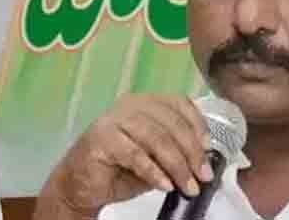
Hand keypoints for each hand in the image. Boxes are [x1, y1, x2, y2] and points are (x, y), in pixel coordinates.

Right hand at [34, 93, 213, 218]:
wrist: (80, 186)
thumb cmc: (121, 170)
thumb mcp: (157, 159)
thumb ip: (177, 152)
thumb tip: (205, 162)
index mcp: (147, 102)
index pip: (179, 103)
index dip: (198, 125)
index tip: (208, 149)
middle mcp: (131, 104)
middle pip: (171, 123)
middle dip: (192, 152)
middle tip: (203, 176)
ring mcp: (114, 119)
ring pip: (156, 138)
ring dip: (177, 165)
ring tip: (188, 186)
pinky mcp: (101, 138)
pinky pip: (135, 154)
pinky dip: (155, 172)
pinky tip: (166, 185)